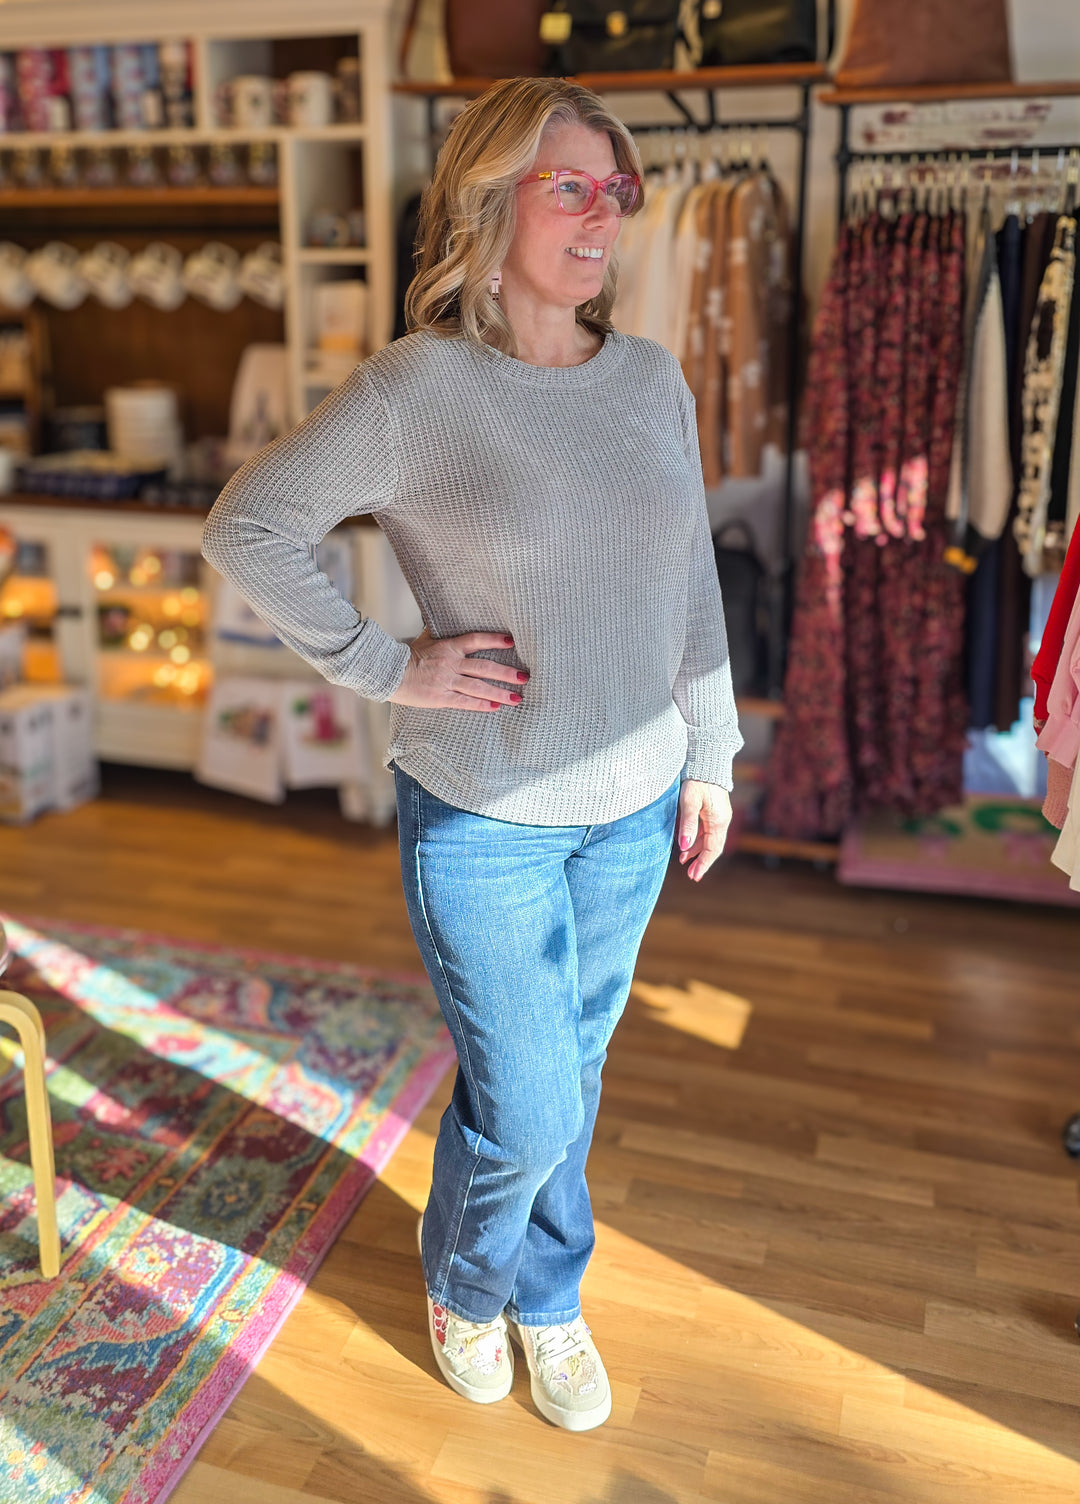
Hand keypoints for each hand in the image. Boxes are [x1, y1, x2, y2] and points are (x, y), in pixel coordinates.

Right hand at [388, 627, 527, 711]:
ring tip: (517, 697)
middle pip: (484, 667)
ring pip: (479, 687)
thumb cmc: (407, 655)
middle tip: (524, 677)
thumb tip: (445, 614)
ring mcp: (447, 681)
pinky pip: (465, 702)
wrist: (389, 673)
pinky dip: (481, 705)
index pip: (476, 640)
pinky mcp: (441, 697)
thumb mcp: (425, 638)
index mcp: (449, 647)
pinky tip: (496, 707)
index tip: (511, 642)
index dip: (494, 640)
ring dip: (500, 693)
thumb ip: (439, 630)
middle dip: (506, 673)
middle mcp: (451, 664)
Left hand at [675, 779, 731, 880]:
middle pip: (713, 847)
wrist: (707, 761)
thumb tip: (684, 847)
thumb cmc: (697, 780)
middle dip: (701, 861)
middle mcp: (722, 820)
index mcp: (718, 821)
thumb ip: (687, 824)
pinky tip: (687, 843)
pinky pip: (707, 831)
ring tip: (683, 860)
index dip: (703, 864)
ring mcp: (719, 816)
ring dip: (697, 850)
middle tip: (690, 874)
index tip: (694, 876)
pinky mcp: (714, 811)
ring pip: (709, 839)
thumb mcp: (689, 802)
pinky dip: (697, 839)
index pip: (712, 849)